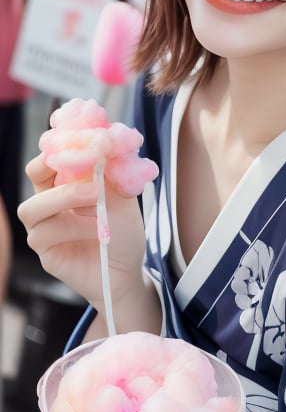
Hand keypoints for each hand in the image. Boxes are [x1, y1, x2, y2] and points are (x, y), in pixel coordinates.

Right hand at [18, 153, 146, 313]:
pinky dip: (73, 227)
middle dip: (52, 165)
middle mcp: (49, 203)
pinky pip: (43, 235)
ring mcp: (43, 228)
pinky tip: (97, 229)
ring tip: (95, 200)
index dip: (63, 145)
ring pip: (31, 208)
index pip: (52, 156)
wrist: (128, 272)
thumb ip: (112, 172)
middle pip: (34, 174)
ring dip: (64, 198)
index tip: (86, 139)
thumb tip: (107, 141)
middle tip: (84, 165)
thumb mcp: (123, 197)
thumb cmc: (122, 233)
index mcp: (66, 183)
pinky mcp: (45, 252)